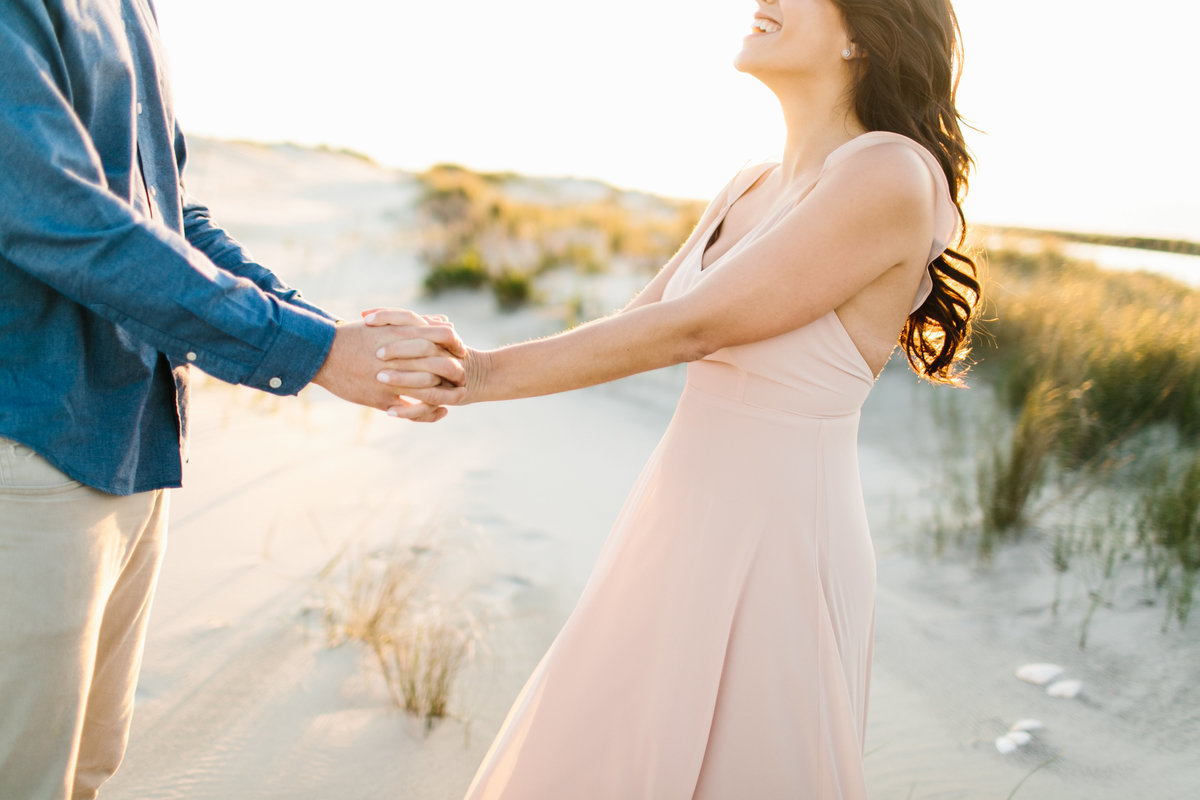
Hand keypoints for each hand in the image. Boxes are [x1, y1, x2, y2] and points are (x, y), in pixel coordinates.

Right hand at [311, 313, 463, 420]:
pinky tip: (441, 411)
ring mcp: (390, 380)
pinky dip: (429, 412)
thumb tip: (447, 322)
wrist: (321, 354)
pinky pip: (411, 410)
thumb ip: (418, 323)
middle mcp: (398, 357)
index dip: (455, 343)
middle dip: (456, 371)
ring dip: (448, 395)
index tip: (462, 350)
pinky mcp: (381, 399)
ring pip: (429, 390)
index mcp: (400, 334)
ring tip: (459, 395)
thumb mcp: (385, 324)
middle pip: (440, 364)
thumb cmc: (355, 336)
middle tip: (466, 375)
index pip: (441, 336)